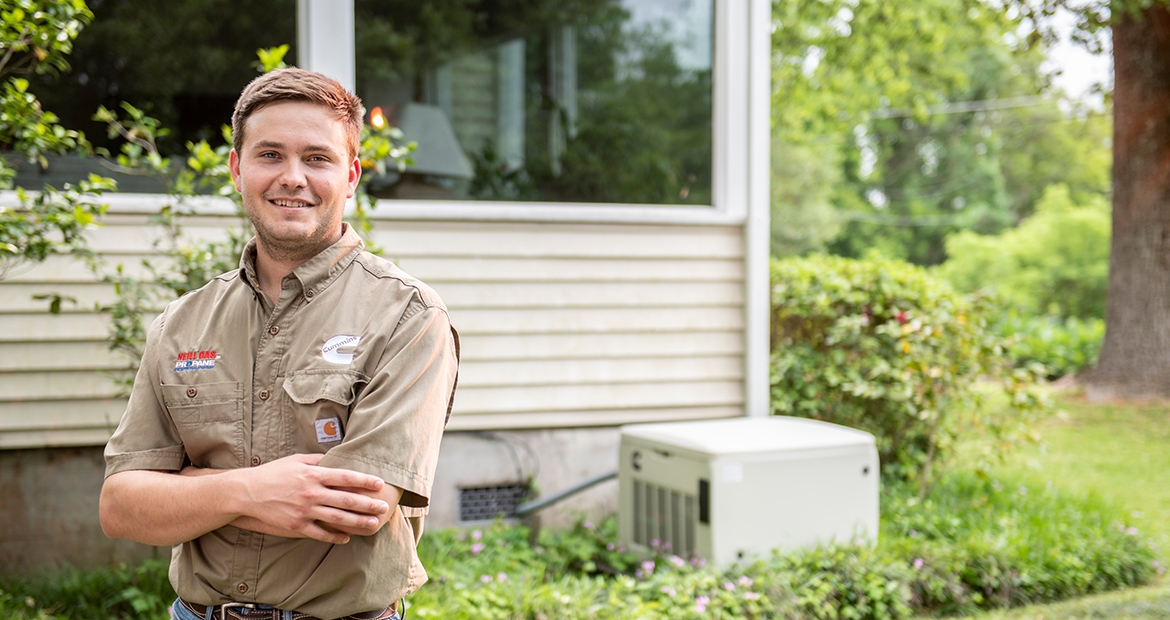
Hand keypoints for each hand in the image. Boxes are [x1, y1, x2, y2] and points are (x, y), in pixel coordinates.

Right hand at [185, 454, 390, 543]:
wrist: (246, 493)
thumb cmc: (273, 473)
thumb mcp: (296, 460)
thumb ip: (318, 460)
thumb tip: (337, 457)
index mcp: (313, 475)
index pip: (345, 477)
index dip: (364, 480)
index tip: (379, 484)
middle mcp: (311, 493)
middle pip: (346, 500)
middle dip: (368, 504)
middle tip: (384, 507)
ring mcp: (304, 511)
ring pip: (337, 519)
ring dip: (358, 522)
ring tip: (373, 524)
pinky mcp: (296, 526)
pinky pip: (320, 533)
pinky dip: (335, 536)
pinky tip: (347, 537)